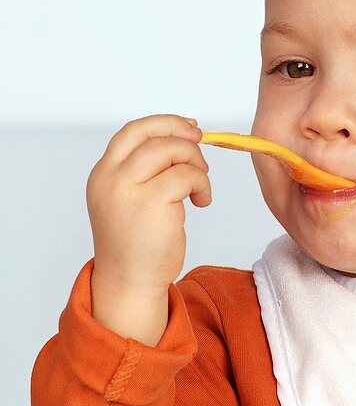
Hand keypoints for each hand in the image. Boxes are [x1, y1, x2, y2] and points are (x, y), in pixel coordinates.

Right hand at [86, 113, 211, 298]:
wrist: (130, 281)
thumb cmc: (136, 244)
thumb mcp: (129, 199)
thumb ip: (144, 172)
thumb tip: (181, 139)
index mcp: (103, 174)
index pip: (132, 132)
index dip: (164, 124)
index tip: (189, 127)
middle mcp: (111, 178)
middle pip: (152, 135)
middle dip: (183, 136)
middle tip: (202, 147)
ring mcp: (128, 189)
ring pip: (171, 150)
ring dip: (195, 163)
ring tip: (200, 186)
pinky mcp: (151, 202)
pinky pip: (186, 175)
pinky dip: (201, 183)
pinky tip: (202, 201)